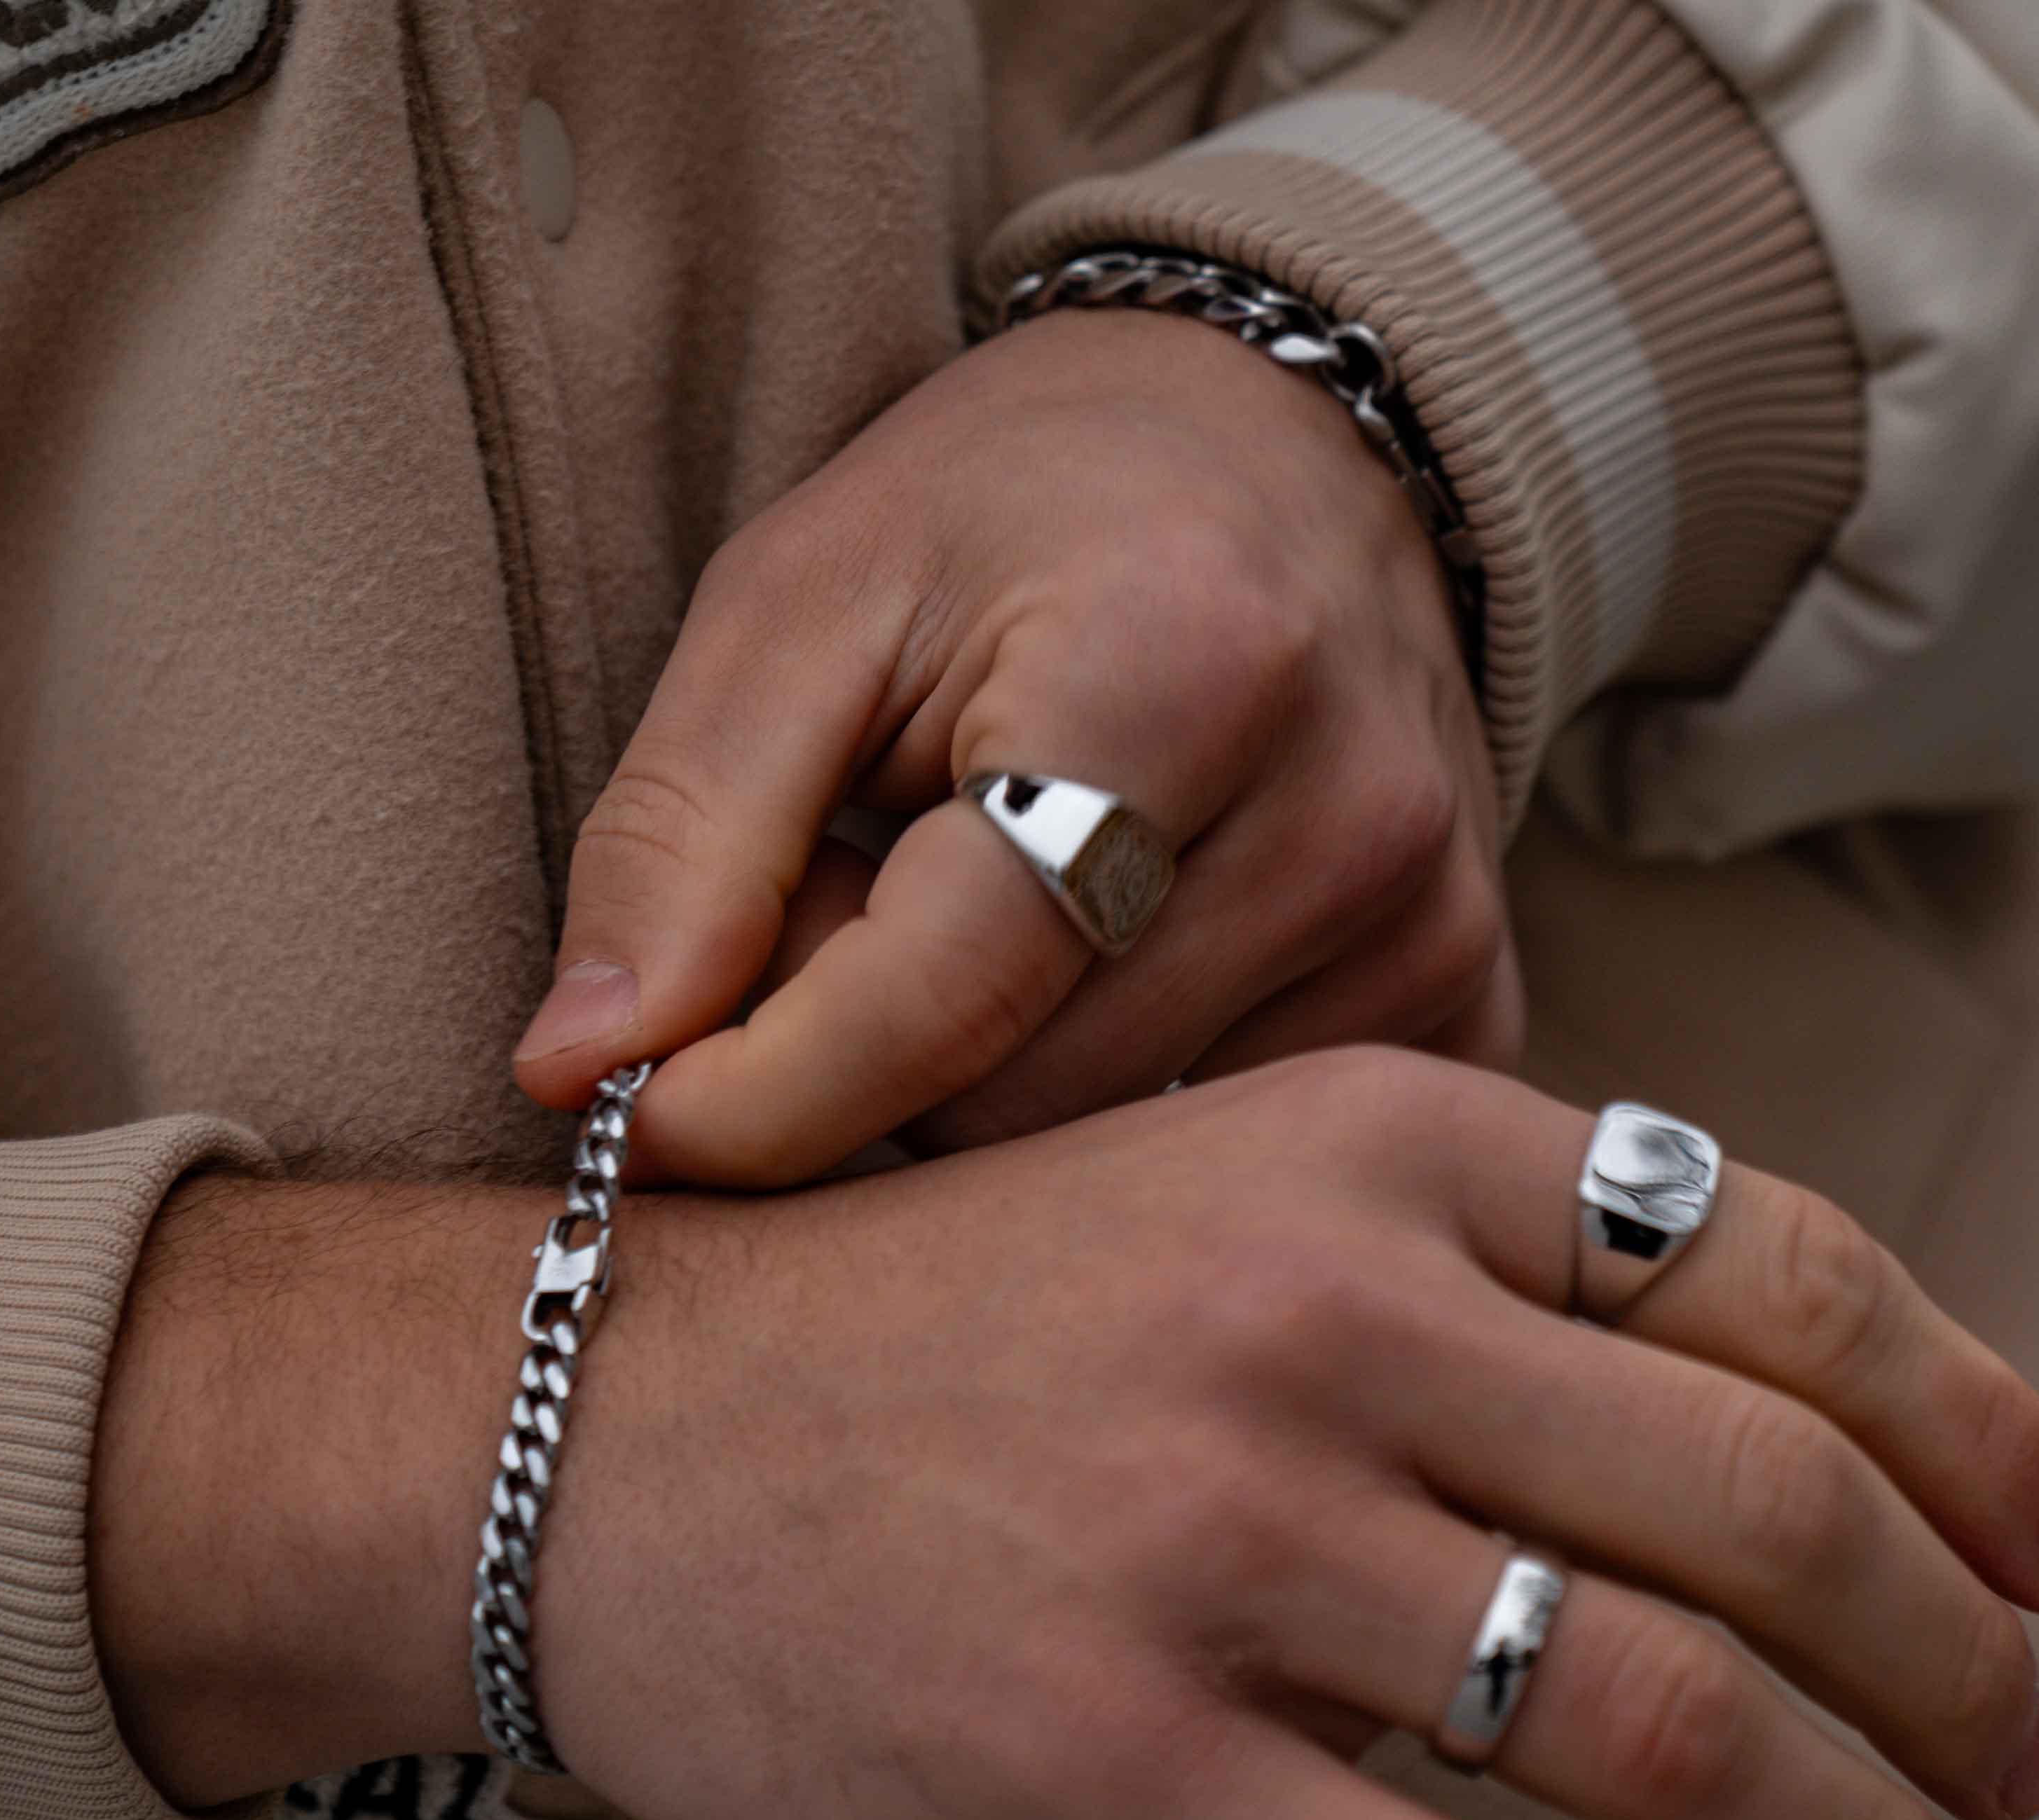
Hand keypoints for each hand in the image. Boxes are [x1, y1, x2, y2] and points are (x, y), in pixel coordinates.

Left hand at [513, 308, 1507, 1183]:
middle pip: (1011, 1110)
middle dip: (868, 1062)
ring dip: (978, 1080)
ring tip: (975, 916)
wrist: (1273, 446)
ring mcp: (1428, 924)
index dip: (748, 1097)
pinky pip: (1220, 1151)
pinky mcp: (1462, 996)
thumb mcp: (798, 607)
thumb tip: (576, 1074)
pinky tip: (1096, 970)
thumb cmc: (1010, 516)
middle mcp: (1348, 817)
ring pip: (1105, 1154)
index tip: (628, 1114)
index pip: (934, 1002)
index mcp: (1179, 675)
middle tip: (846, 915)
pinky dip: (1107, 1094)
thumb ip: (681, 840)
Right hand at [530, 1053, 2038, 1819]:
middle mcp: (1314, 1320)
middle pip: (1772, 1514)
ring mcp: (1214, 1543)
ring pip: (1659, 1725)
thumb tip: (1723, 1452)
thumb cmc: (908, 1331)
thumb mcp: (1189, 1194)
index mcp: (1359, 1152)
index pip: (1785, 1275)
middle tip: (2024, 1769)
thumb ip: (1441, 1279)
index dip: (1983, 1442)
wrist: (594, 1428)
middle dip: (1970, 1676)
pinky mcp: (1113, 1765)